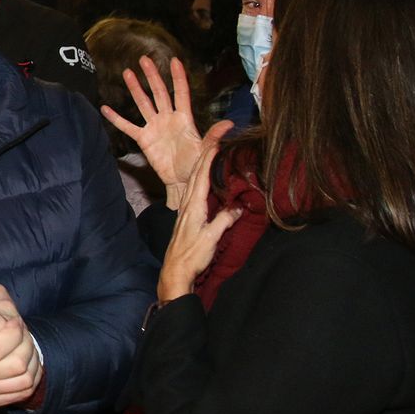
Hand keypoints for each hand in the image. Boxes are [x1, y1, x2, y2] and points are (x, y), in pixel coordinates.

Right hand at [99, 56, 207, 206]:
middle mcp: (168, 118)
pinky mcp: (143, 139)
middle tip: (144, 59)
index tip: (174, 60)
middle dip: (152, 75)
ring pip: (143, 103)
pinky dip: (116, 118)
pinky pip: (128, 127)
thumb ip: (214, 136)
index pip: (181, 93)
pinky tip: (105, 108)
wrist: (182, 181)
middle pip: (159, 92)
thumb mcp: (206, 150)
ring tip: (127, 73)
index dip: (178, 77)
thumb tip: (229, 123)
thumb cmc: (196, 165)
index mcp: (184, 118)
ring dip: (135, 89)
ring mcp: (154, 127)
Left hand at [157, 137, 242, 301]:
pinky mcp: (187, 219)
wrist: (175, 271)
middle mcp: (187, 206)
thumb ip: (224, 221)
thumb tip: (238, 208)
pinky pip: (194, 194)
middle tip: (214, 142)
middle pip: (195, 177)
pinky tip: (203, 183)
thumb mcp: (211, 238)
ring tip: (209, 157)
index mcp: (193, 207)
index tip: (215, 144)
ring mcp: (186, 212)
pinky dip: (199, 183)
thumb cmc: (192, 255)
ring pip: (193, 184)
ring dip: (201, 169)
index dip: (208, 160)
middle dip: (204, 159)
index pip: (201, 178)